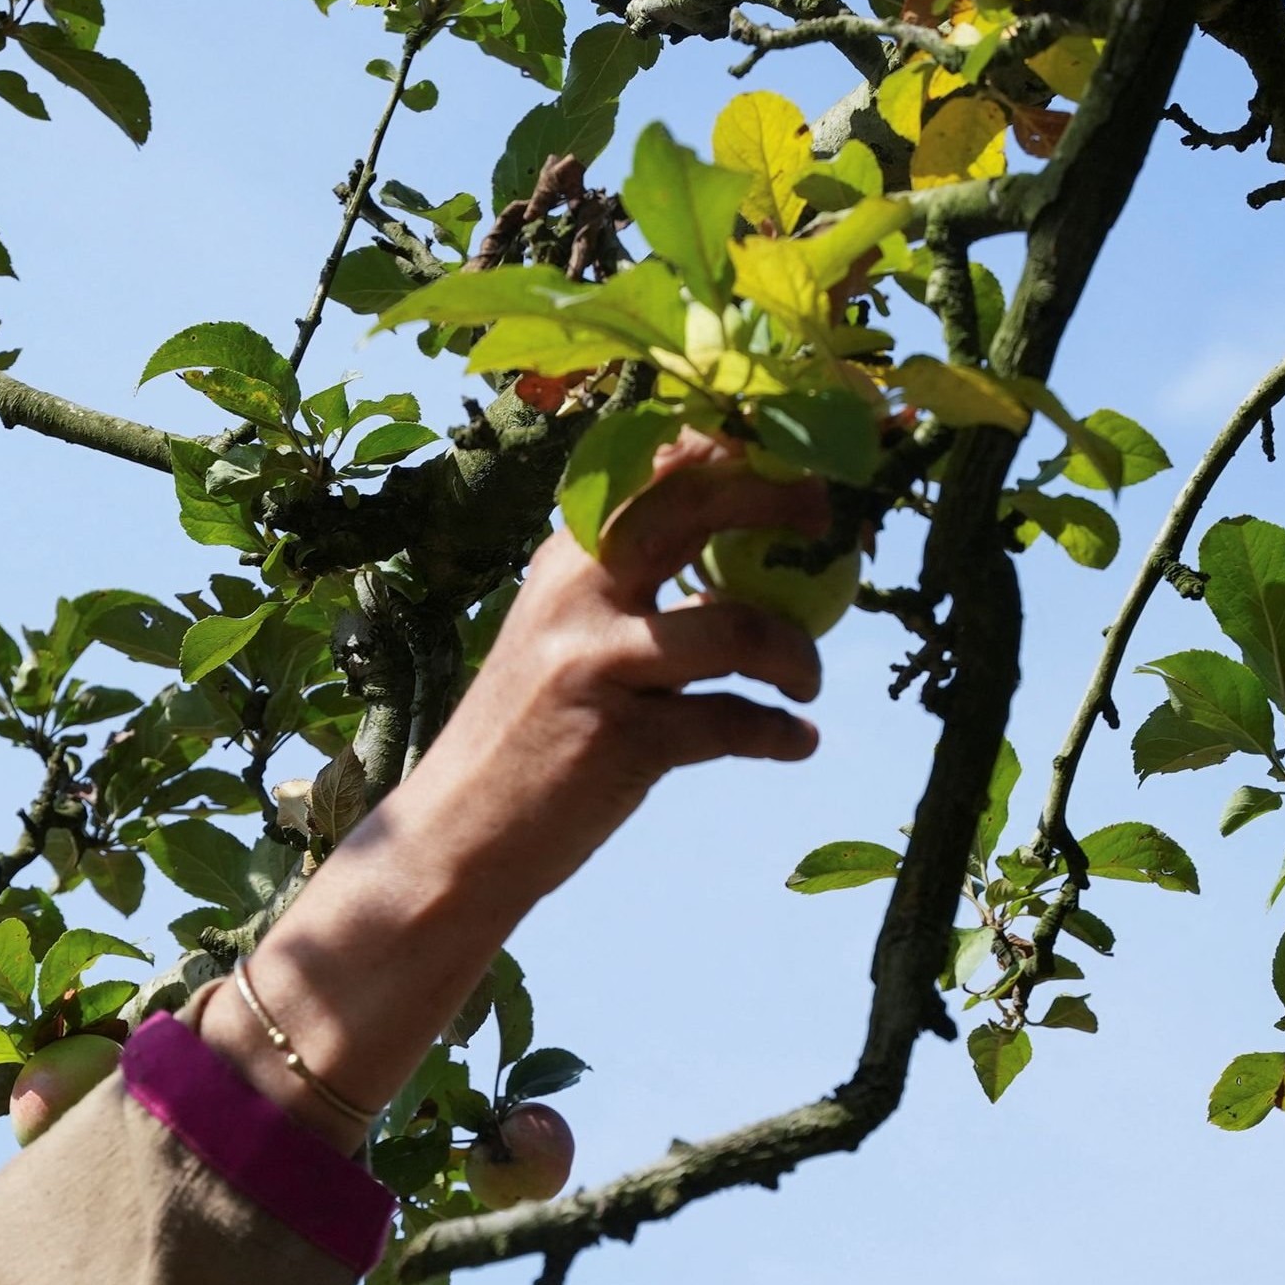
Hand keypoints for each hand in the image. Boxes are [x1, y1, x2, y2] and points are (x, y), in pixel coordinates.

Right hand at [199, 428, 834, 1149]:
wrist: (459, 833)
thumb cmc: (525, 732)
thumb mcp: (562, 637)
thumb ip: (631, 590)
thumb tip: (737, 561)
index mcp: (567, 557)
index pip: (657, 469)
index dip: (737, 451)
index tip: (794, 462)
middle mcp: (578, 592)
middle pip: (697, 508)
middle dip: (779, 502)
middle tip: (825, 527)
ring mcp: (599, 663)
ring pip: (738, 627)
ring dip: (795, 653)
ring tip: (805, 681)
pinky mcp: (623, 739)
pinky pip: (733, 723)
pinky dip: (778, 732)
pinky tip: (796, 742)